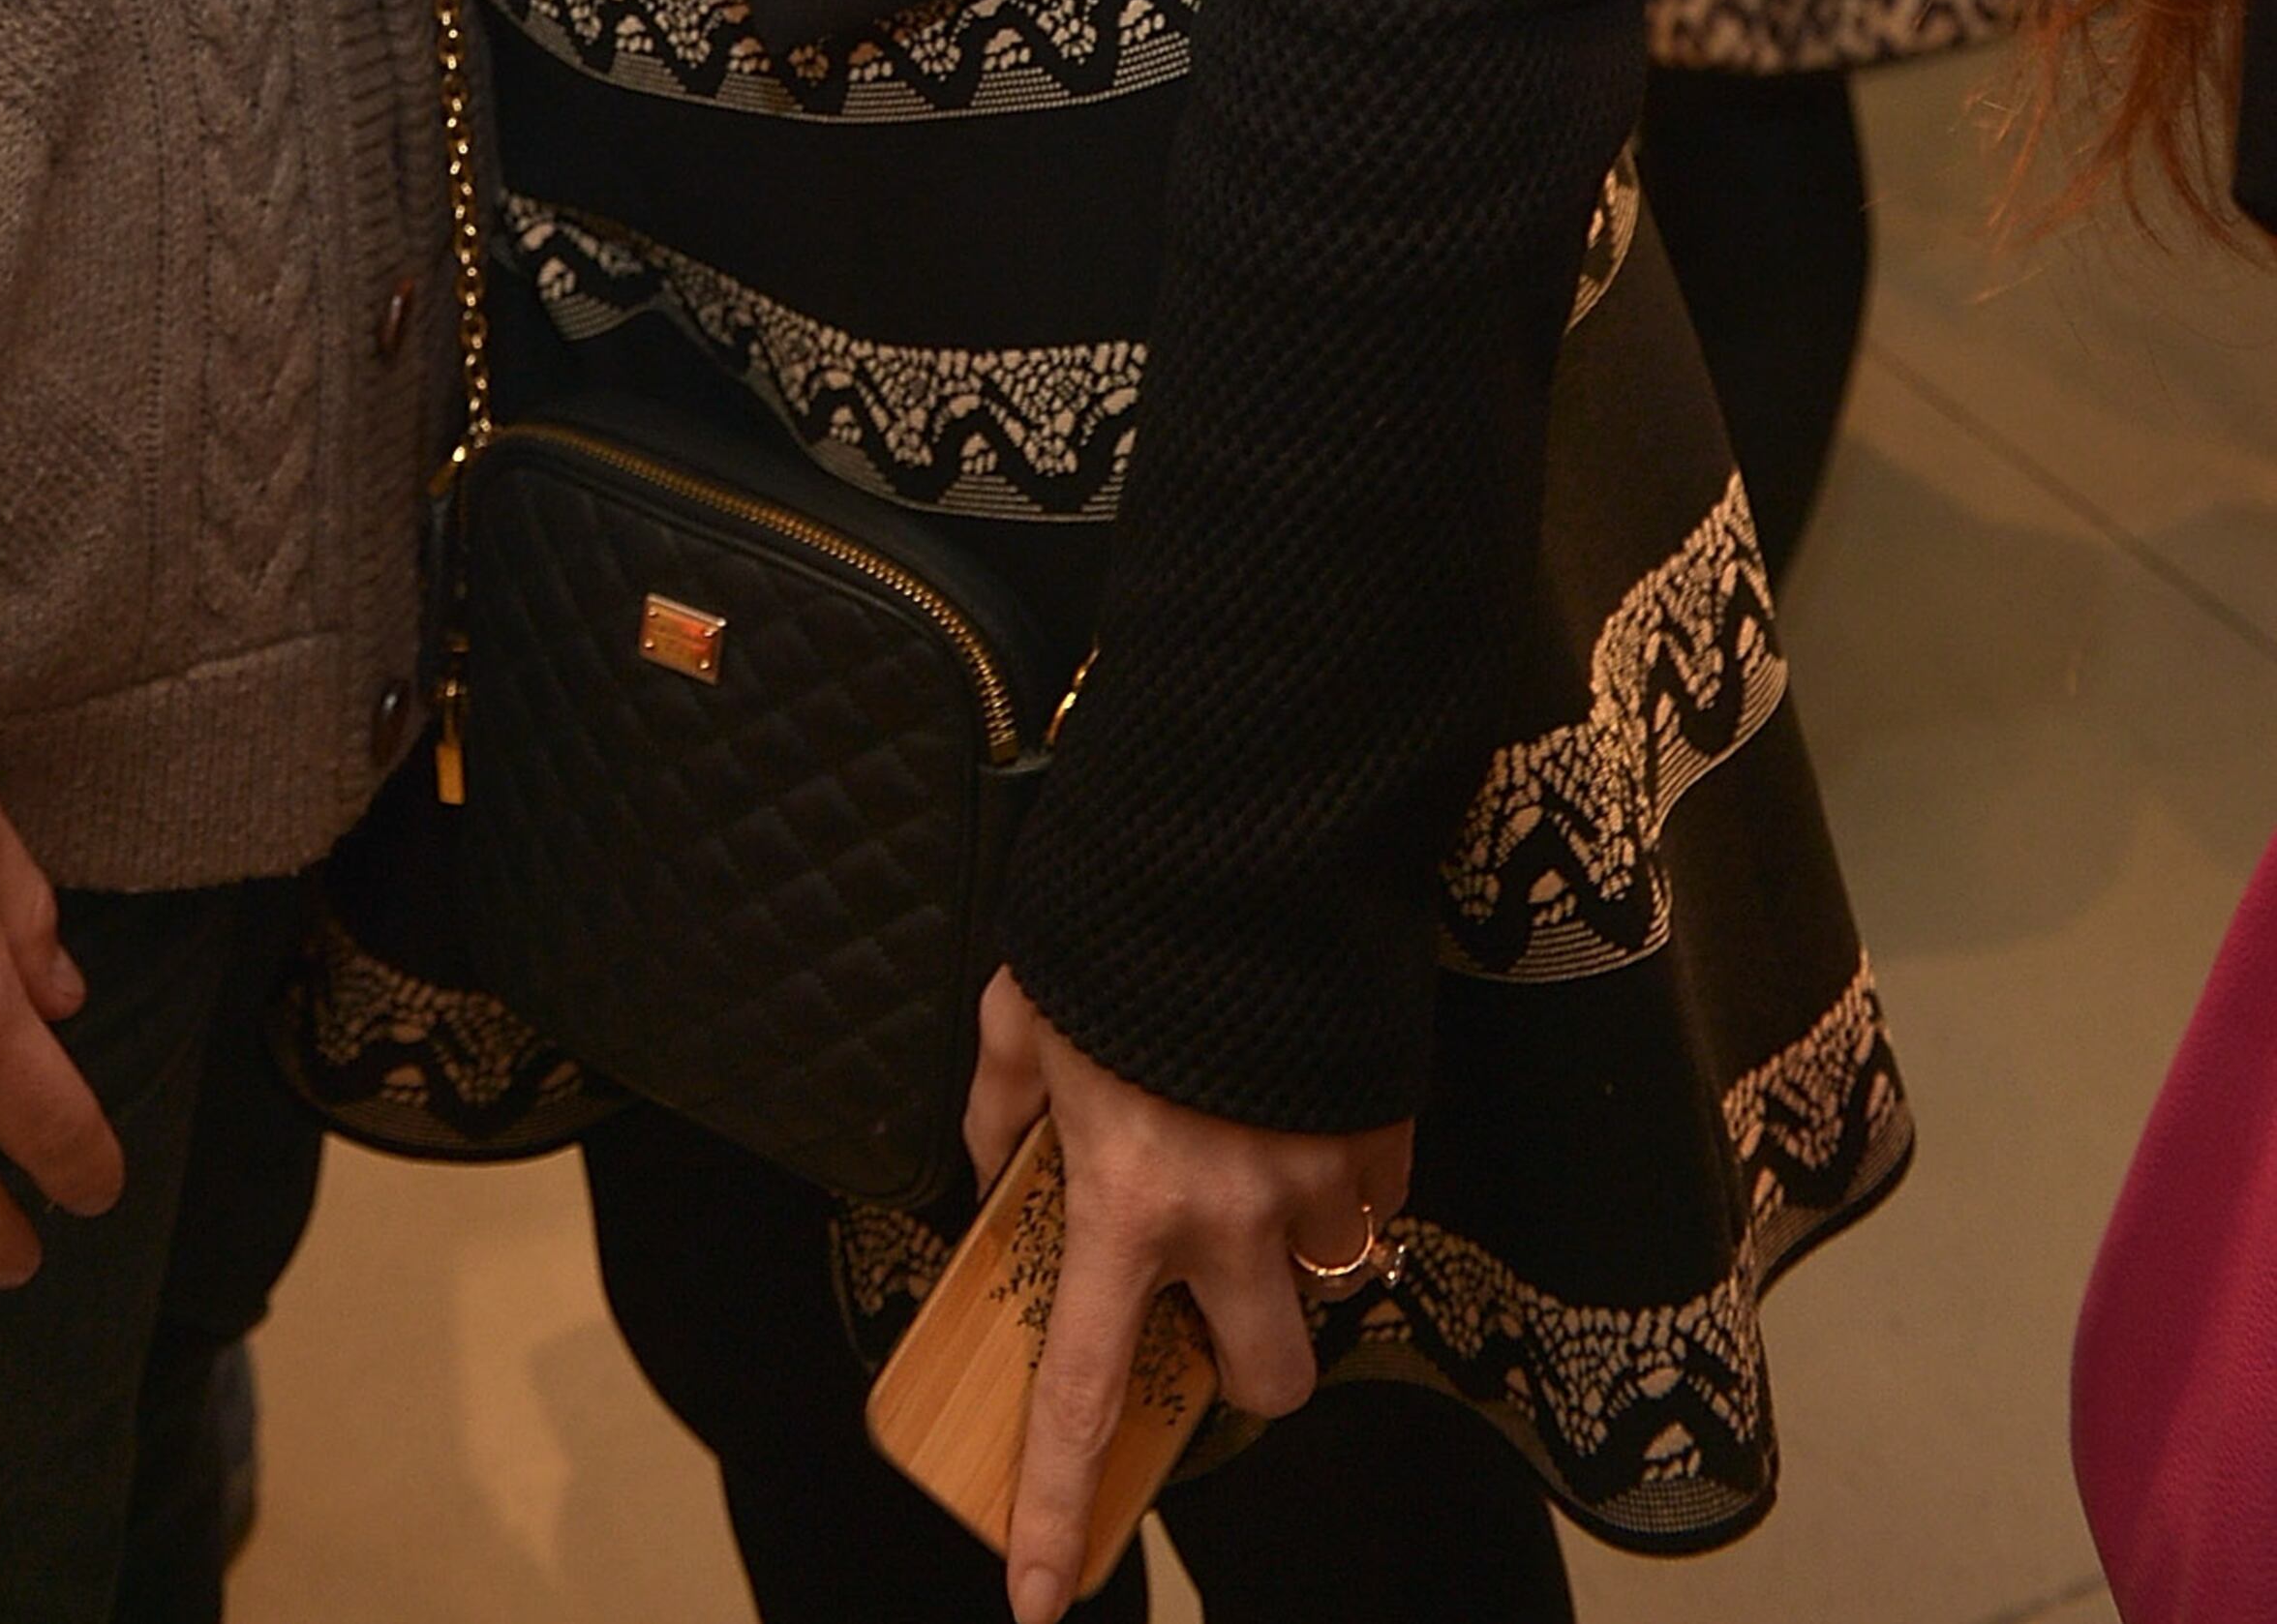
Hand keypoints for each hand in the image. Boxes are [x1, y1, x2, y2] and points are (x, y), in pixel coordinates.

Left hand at [963, 971, 1409, 1621]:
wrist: (1241, 835)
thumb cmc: (1113, 925)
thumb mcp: (1020, 1013)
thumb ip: (1000, 1108)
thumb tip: (997, 1173)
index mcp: (1124, 1203)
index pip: (1084, 1392)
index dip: (1058, 1506)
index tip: (1036, 1600)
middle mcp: (1233, 1219)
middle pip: (1266, 1381)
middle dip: (1243, 1362)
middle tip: (1208, 1292)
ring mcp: (1321, 1179)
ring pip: (1331, 1283)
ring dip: (1295, 1251)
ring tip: (1252, 1153)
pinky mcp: (1386, 1128)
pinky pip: (1374, 1196)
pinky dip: (1342, 1175)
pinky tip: (1297, 1099)